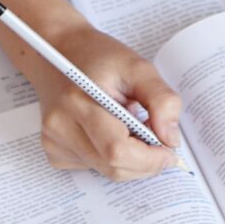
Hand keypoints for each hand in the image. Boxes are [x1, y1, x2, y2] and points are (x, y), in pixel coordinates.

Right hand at [30, 23, 184, 180]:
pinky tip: (108, 131)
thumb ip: (161, 100)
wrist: (59, 53)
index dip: (149, 158)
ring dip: (129, 159)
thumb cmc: (98, 57)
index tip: (169, 150)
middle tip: (157, 140)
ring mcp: (54, 142)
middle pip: (113, 167)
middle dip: (144, 161)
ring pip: (106, 171)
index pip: (117, 150)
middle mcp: (60, 126)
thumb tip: (170, 140)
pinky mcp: (54, 151)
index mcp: (79, 102)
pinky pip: (94, 167)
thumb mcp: (137, 67)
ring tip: (129, 126)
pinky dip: (110, 157)